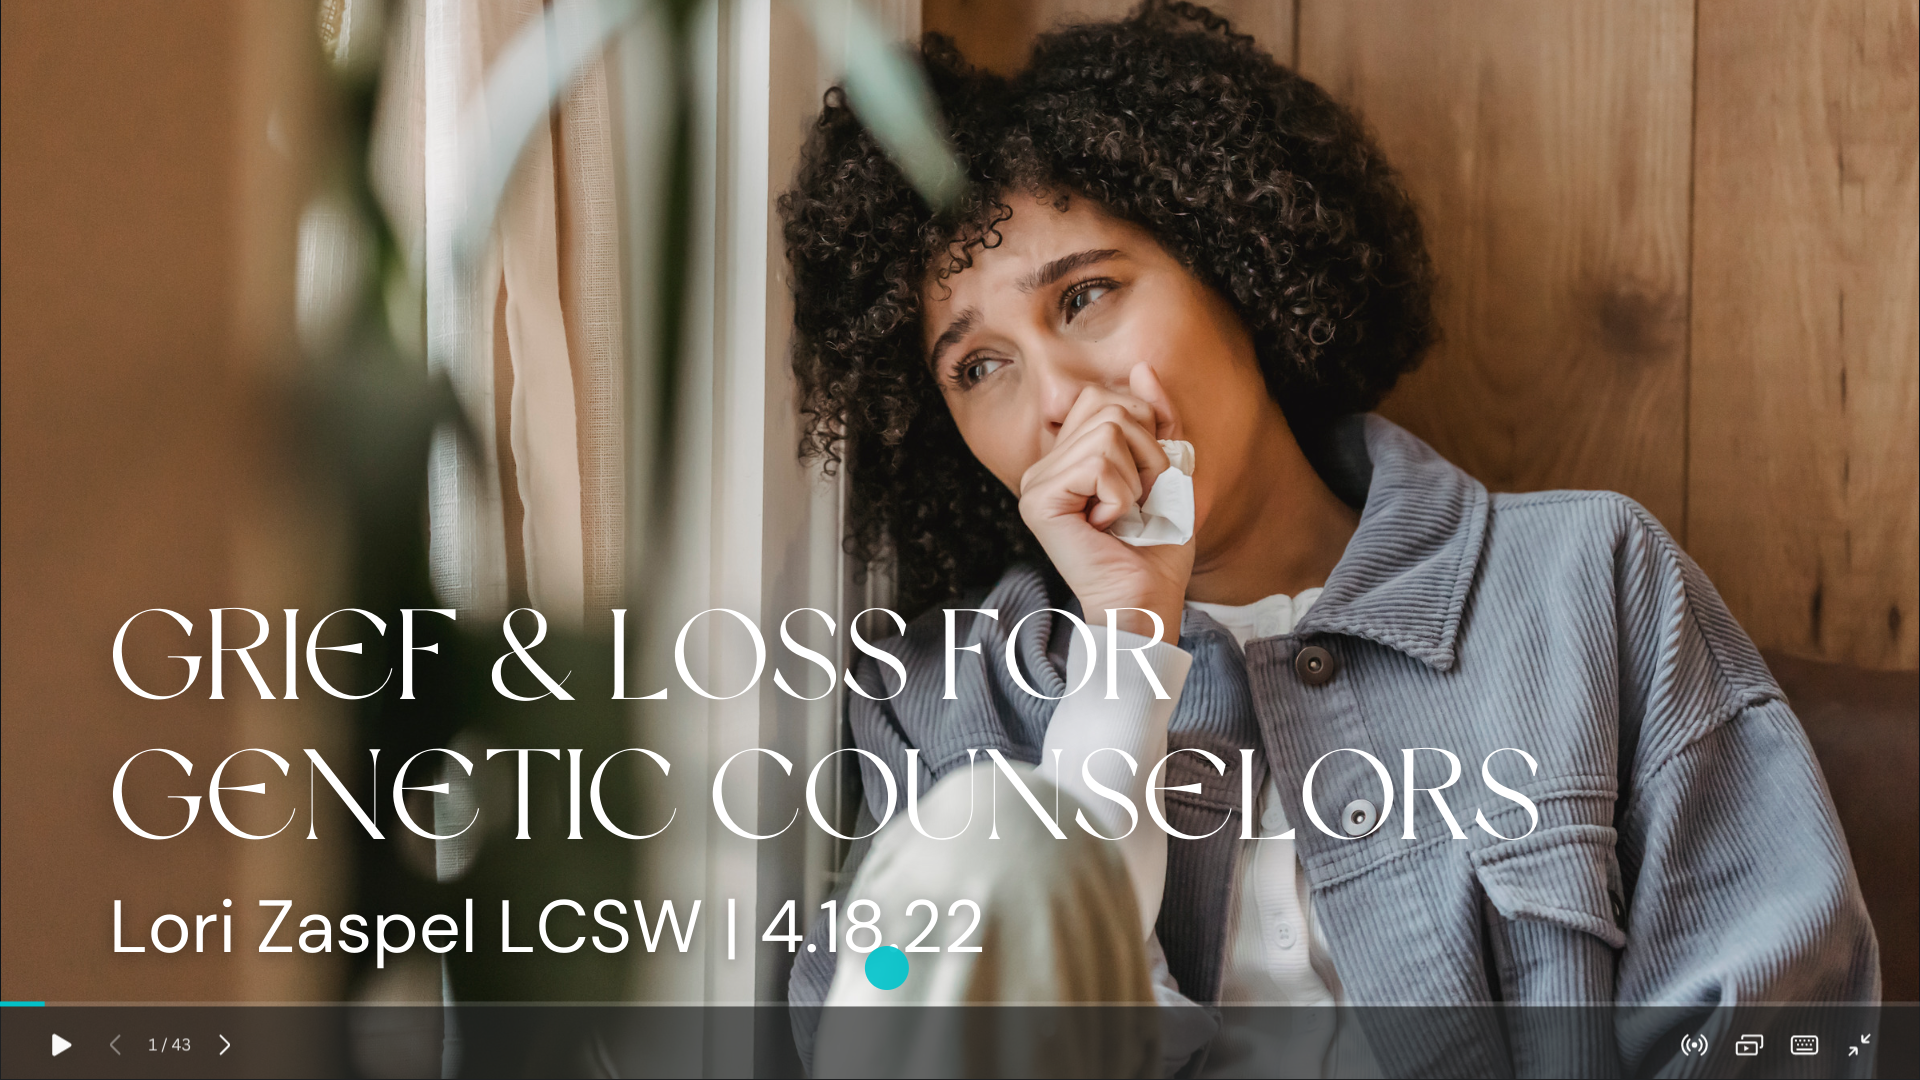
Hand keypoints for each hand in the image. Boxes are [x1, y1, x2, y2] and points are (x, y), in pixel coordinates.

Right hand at [1017, 364, 1193, 643]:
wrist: (1148, 597)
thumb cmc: (1157, 543)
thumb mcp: (1168, 468)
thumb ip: (1157, 418)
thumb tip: (1141, 367)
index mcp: (1067, 456)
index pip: (1106, 397)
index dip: (1144, 431)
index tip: (1142, 481)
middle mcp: (1043, 465)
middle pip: (1108, 405)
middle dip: (1145, 451)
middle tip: (1137, 500)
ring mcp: (1036, 482)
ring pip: (1107, 431)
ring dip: (1136, 476)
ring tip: (1125, 514)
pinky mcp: (1038, 500)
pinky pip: (1097, 462)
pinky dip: (1121, 494)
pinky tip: (1109, 524)